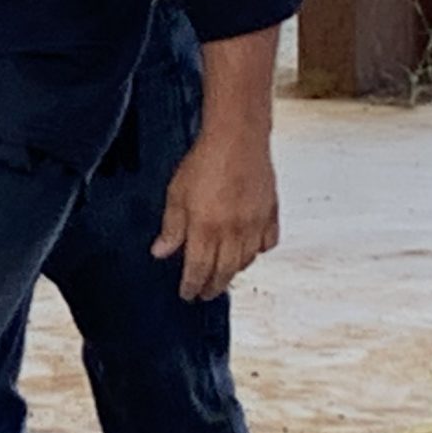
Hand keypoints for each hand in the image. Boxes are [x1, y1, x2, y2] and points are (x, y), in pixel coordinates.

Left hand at [151, 128, 280, 301]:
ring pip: (246, 260)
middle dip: (212, 287)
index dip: (192, 286)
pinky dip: (259, 251)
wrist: (237, 138)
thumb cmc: (205, 161)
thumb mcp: (176, 194)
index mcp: (206, 229)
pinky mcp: (270, 213)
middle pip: (224, 272)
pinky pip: (267, 242)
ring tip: (223, 275)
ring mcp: (255, 224)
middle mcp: (233, 232)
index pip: (198, 270)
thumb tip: (161, 252)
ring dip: (233, 271)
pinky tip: (251, 251)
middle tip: (205, 294)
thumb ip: (171, 227)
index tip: (187, 294)